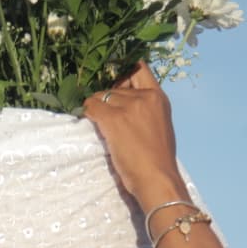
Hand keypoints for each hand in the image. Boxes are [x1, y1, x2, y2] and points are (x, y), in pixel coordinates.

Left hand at [82, 62, 187, 211]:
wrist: (157, 179)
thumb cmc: (156, 160)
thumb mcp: (157, 126)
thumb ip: (144, 111)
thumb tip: (120, 105)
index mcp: (159, 98)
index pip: (139, 68)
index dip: (122, 72)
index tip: (113, 81)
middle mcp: (146, 97)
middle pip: (115, 86)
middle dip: (107, 98)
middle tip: (103, 115)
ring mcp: (130, 107)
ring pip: (101, 96)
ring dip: (96, 108)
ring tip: (101, 125)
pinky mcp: (115, 120)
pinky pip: (92, 107)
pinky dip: (87, 113)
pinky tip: (88, 121)